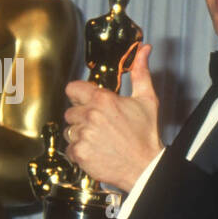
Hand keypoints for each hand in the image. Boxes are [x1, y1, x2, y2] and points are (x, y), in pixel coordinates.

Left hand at [64, 43, 162, 191]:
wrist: (145, 167)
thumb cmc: (146, 136)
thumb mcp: (147, 100)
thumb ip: (141, 73)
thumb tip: (144, 51)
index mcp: (104, 100)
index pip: (73, 89)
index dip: (80, 96)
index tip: (86, 102)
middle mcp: (91, 116)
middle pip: (71, 112)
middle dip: (82, 118)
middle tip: (100, 126)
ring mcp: (84, 135)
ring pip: (70, 130)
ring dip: (81, 135)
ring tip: (100, 140)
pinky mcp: (80, 152)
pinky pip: (69, 148)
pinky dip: (80, 151)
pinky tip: (96, 151)